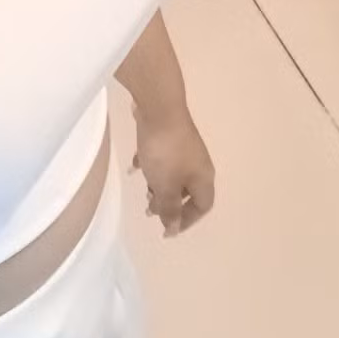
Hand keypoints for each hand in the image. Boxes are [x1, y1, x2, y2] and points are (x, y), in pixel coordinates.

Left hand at [133, 107, 214, 237]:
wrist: (158, 108)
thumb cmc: (165, 153)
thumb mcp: (166, 187)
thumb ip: (170, 209)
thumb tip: (173, 228)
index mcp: (203, 178)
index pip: (202, 207)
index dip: (186, 221)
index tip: (166, 229)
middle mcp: (198, 164)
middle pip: (187, 191)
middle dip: (169, 203)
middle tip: (149, 210)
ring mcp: (184, 147)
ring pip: (174, 174)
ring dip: (159, 185)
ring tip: (143, 188)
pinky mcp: (169, 135)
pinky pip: (162, 156)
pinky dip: (150, 164)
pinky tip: (134, 165)